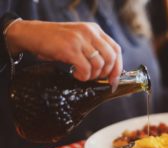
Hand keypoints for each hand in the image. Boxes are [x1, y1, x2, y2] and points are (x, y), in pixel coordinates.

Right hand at [5, 20, 121, 87]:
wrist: (32, 34)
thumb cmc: (56, 40)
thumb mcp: (79, 40)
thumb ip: (94, 49)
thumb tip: (108, 71)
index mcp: (95, 30)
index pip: (116, 49)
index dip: (118, 67)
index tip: (114, 80)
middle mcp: (90, 32)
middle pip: (111, 57)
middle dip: (106, 73)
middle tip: (96, 79)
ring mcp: (80, 39)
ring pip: (99, 64)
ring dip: (93, 75)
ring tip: (83, 75)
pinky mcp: (70, 49)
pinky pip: (86, 68)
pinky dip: (83, 76)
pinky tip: (76, 75)